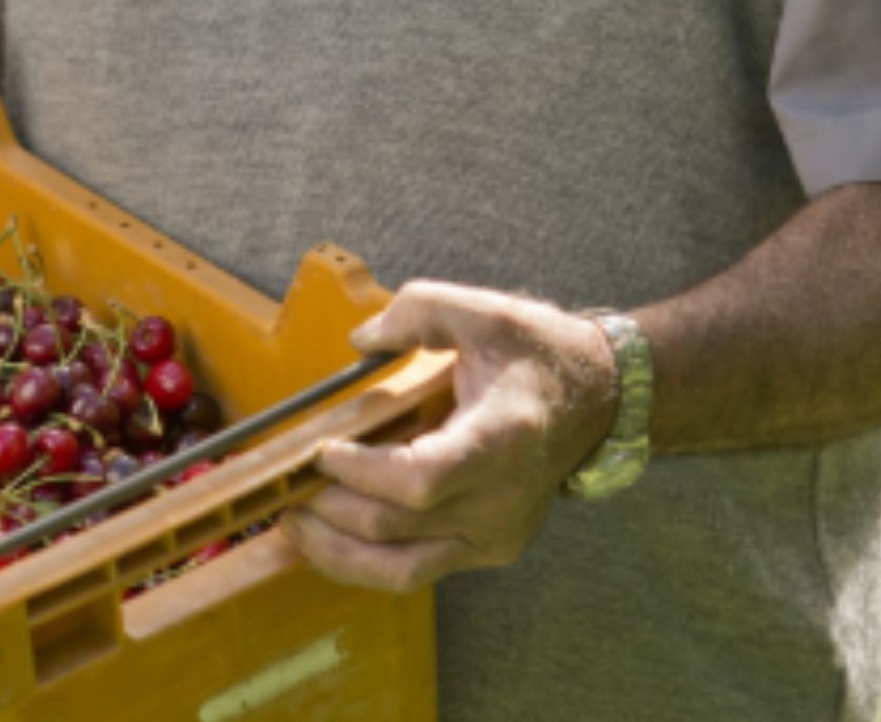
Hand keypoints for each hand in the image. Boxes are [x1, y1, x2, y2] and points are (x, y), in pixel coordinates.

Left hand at [281, 279, 618, 591]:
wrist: (596, 399)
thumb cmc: (538, 353)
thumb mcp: (483, 309)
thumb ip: (418, 312)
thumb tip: (361, 340)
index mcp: (501, 439)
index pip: (423, 478)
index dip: (364, 472)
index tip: (323, 450)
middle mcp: (499, 501)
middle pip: (398, 525)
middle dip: (331, 509)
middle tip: (284, 484)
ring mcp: (494, 535)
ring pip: (401, 570)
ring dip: (337, 552)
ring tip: (291, 524)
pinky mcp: (488, 549)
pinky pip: (416, 570)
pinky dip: (366, 560)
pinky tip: (330, 537)